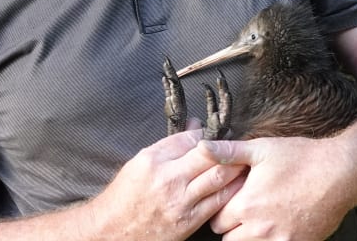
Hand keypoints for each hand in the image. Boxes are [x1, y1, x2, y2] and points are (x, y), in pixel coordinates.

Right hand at [86, 129, 245, 240]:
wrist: (112, 231)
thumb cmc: (125, 195)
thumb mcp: (140, 162)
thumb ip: (169, 144)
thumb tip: (195, 125)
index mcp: (154, 160)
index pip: (191, 138)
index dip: (207, 133)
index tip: (214, 133)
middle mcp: (168, 179)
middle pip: (210, 154)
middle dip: (227, 146)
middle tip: (237, 143)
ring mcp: (180, 202)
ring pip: (219, 177)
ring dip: (236, 165)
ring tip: (244, 159)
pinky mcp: (189, 221)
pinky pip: (219, 201)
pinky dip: (232, 189)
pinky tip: (238, 183)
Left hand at [200, 137, 350, 240]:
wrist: (340, 173)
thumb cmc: (301, 158)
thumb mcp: (262, 148)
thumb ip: (228, 152)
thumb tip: (201, 146)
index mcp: (246, 205)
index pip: (216, 221)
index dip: (222, 210)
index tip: (231, 200)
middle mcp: (259, 228)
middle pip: (229, 239)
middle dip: (232, 226)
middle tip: (245, 209)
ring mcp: (279, 240)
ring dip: (249, 236)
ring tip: (260, 217)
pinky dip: (271, 240)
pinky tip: (278, 224)